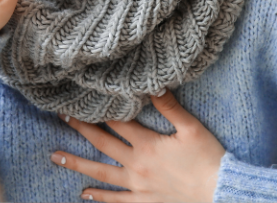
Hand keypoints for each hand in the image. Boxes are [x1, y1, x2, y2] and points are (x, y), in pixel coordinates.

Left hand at [50, 88, 225, 202]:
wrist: (220, 192)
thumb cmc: (208, 158)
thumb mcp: (191, 128)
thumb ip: (169, 107)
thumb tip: (152, 85)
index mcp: (147, 144)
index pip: (117, 122)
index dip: (98, 110)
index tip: (80, 100)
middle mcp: (137, 164)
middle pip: (102, 143)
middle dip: (81, 129)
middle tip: (62, 117)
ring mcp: (138, 185)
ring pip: (101, 173)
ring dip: (78, 164)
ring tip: (56, 157)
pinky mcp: (144, 201)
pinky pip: (116, 200)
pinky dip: (99, 197)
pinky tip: (84, 193)